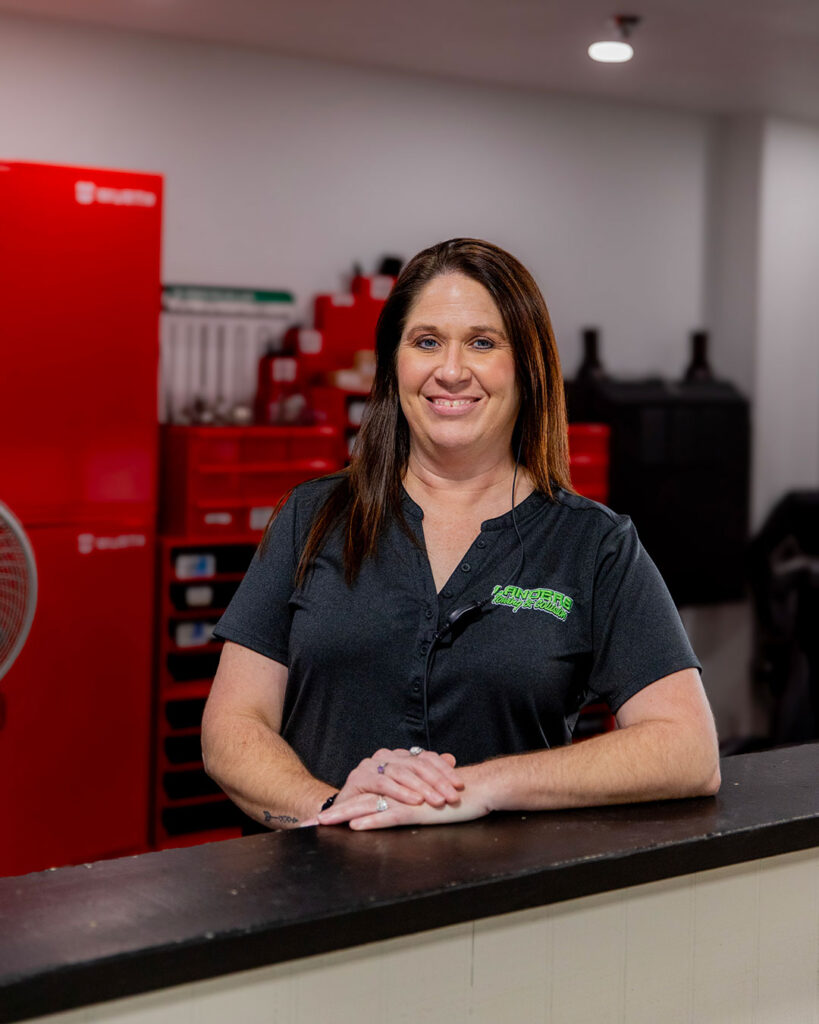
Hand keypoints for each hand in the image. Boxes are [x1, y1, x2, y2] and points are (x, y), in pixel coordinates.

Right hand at [309, 748, 465, 826]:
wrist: (344, 809)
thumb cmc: (380, 800)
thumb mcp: (408, 788)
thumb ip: (428, 773)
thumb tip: (452, 758)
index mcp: (399, 756)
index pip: (426, 758)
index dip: (444, 770)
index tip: (460, 785)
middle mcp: (386, 756)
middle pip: (417, 764)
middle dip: (438, 781)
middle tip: (453, 796)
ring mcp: (371, 765)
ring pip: (402, 773)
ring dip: (422, 788)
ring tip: (438, 801)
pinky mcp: (359, 778)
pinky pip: (384, 784)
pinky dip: (401, 793)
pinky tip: (415, 802)